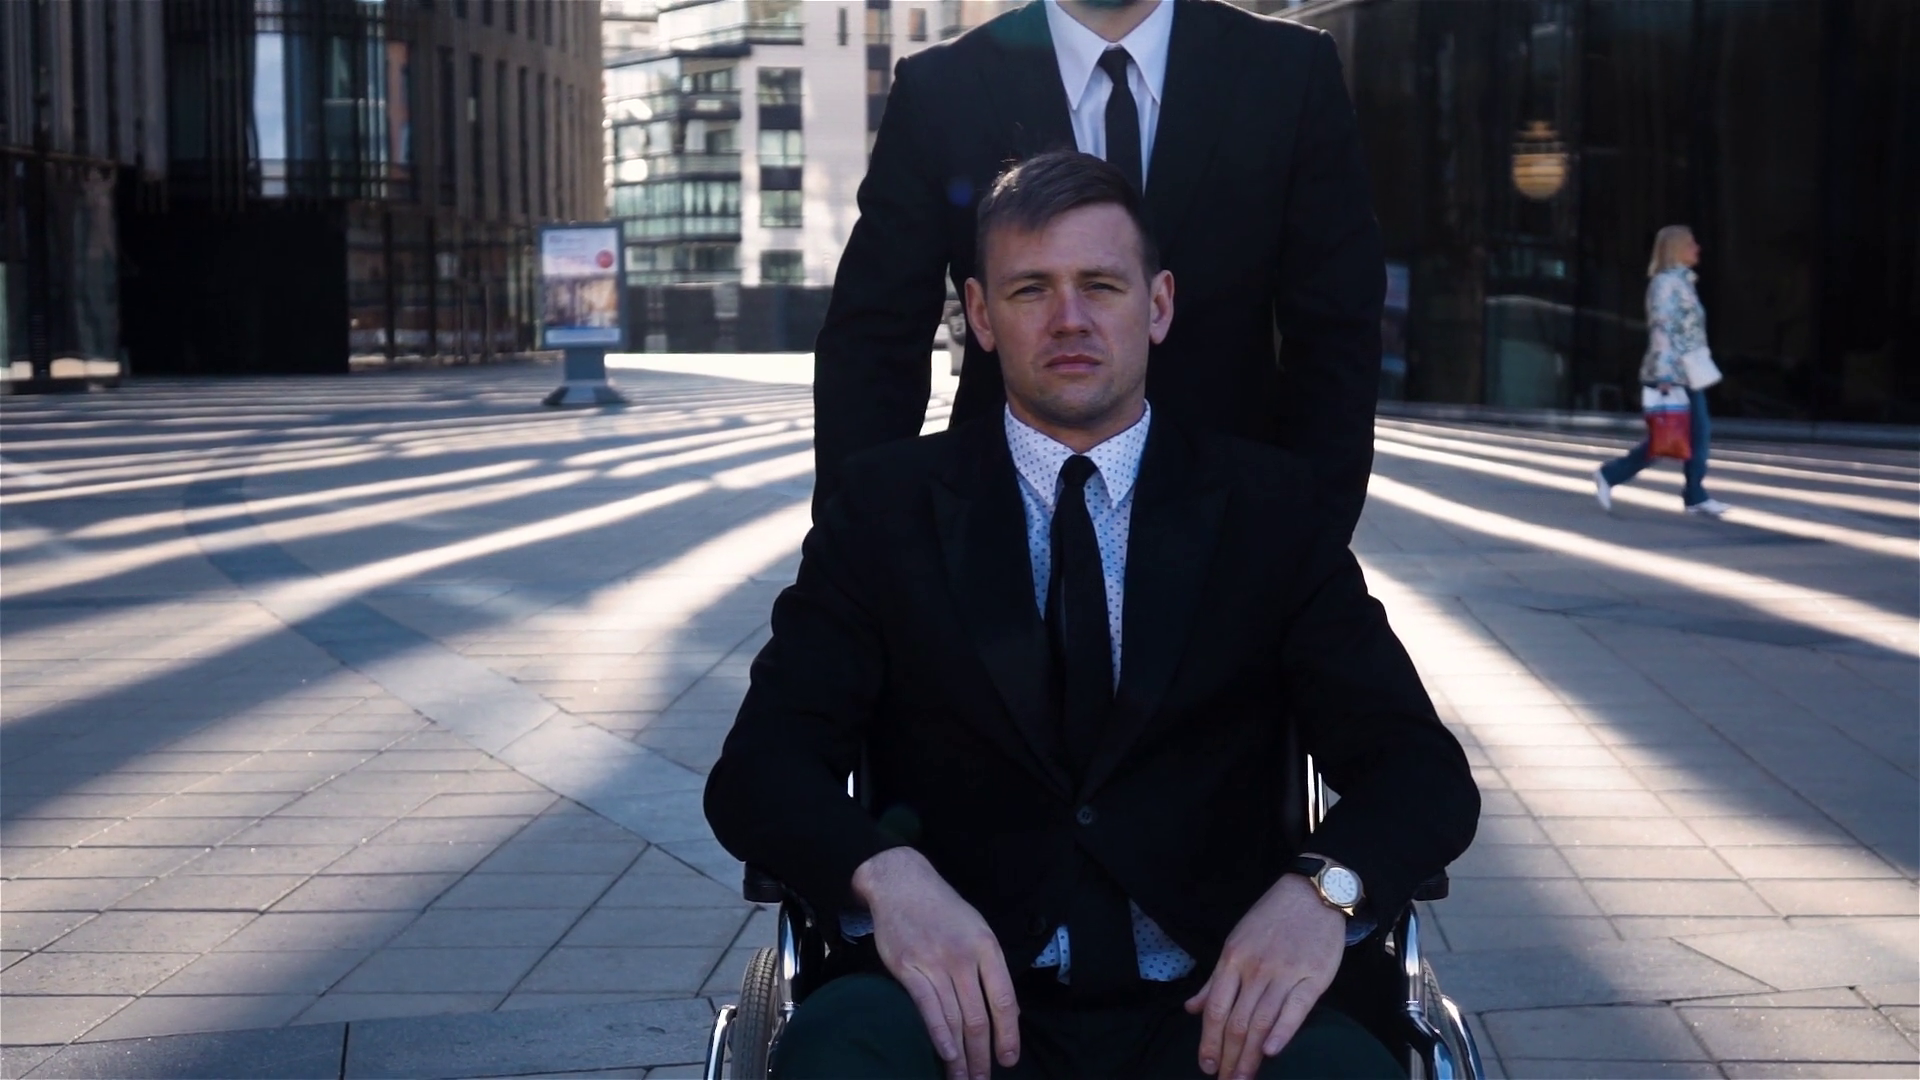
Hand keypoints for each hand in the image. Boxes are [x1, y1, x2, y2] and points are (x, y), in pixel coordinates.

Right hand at [852, 847, 1020, 1079]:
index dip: (1008, 1035)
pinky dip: (937, 1034)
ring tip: (963, 1078)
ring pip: (953, 1018)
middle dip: (982, 1055)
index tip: (1008, 1059)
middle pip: (978, 1017)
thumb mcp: (977, 928)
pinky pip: (926, 1007)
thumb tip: (1003, 1010)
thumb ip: (989, 967)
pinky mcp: (908, 968)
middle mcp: (963, 957)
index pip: (1003, 1000)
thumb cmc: (942, 909)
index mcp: (987, 947)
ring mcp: (934, 963)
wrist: (902, 883)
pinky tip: (944, 1054)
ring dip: (960, 1055)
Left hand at [1183, 873, 1344, 1078]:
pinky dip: (1283, 1031)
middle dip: (1228, 1057)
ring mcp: (1283, 972)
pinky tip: (1273, 1052)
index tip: (1206, 1067)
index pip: (1215, 1009)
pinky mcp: (1313, 976)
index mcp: (1232, 960)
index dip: (1208, 1041)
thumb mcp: (1235, 942)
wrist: (1312, 894)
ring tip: (1244, 1079)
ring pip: (1262, 1020)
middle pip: (1236, 1021)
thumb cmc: (1271, 919)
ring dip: (1250, 1056)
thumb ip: (1215, 980)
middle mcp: (1254, 968)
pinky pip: (1295, 1008)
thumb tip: (1191, 1008)